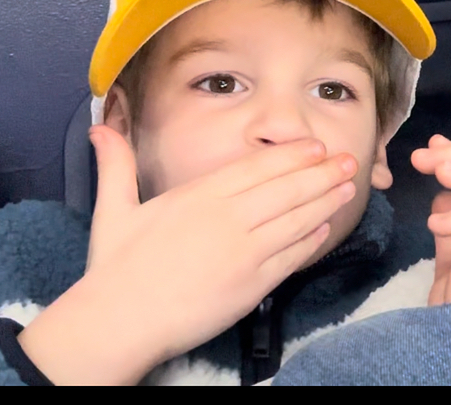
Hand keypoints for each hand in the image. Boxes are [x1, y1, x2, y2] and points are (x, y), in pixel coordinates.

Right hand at [18, 125, 358, 384]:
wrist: (120, 322)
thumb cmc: (114, 268)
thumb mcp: (113, 209)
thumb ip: (116, 164)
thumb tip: (101, 128)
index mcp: (199, 195)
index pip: (257, 167)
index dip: (292, 155)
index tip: (315, 146)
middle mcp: (228, 217)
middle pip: (286, 187)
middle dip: (322, 172)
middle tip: (349, 160)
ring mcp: (245, 251)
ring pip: (297, 219)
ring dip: (326, 201)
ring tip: (348, 188)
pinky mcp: (253, 285)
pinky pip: (292, 257)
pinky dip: (312, 240)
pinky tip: (325, 229)